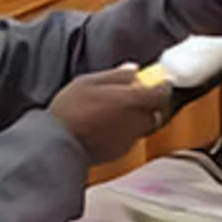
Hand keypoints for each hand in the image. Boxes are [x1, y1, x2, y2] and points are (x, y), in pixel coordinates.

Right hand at [46, 65, 167, 164]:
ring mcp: (129, 139)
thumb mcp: (88, 82)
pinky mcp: (120, 152)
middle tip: (131, 97)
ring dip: (135, 118)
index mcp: (131, 100)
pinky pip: (129, 138)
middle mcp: (136, 121)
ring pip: (142, 126)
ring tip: (112, 112)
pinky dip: (123, 131)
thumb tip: (134, 70)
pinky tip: (104, 127)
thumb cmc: (70, 109)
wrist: (57, 143)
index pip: (161, 93)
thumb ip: (116, 76)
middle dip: (147, 104)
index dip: (163, 86)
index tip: (160, 81)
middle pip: (154, 112)